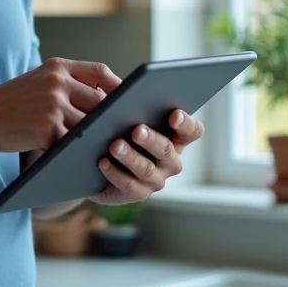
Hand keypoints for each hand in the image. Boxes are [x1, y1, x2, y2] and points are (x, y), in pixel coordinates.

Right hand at [0, 58, 122, 152]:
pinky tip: (85, 156)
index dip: (118, 86)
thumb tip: (103, 95)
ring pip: (90, 124)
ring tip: (108, 146)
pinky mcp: (49, 129)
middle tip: (122, 128)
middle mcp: (57, 82)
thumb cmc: (11, 102)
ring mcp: (53, 106)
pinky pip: (74, 142)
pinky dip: (80, 150)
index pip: (99, 71)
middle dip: (111, 116)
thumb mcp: (37, 79)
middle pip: (100, 100)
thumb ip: (65, 83)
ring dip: (98, 136)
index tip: (127, 99)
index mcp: (57, 67)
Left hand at [89, 109, 203, 205]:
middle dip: (151, 139)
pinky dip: (115, 173)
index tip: (174, 114)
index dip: (186, 124)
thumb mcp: (125, 115)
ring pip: (147, 169)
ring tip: (115, 145)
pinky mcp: (138, 193)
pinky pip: (130, 185)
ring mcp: (157, 179)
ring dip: (130, 157)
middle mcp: (171, 160)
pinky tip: (102, 161)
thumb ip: (131, 104)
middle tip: (136, 130)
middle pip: (167, 150)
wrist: (96, 163)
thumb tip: (122, 93)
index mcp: (175, 137)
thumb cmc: (117, 130)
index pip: (192, 131)